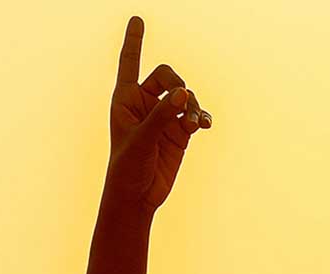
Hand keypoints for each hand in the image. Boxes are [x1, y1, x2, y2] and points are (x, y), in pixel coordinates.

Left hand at [106, 15, 211, 216]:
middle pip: (167, 76)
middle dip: (177, 86)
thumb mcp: (141, 141)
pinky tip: (205, 125)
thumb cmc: (127, 169)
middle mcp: (144, 105)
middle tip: (182, 101)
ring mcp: (163, 118)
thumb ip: (162, 115)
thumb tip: (185, 93)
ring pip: (185, 96)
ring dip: (193, 107)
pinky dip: (201, 117)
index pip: (129, 64)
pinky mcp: (179, 132)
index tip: (136, 19)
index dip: (134, 42)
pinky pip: (195, 115)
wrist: (137, 197)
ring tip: (194, 124)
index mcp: (125, 101)